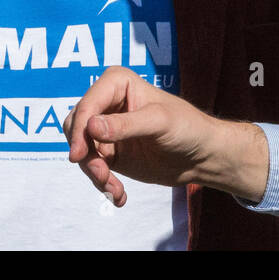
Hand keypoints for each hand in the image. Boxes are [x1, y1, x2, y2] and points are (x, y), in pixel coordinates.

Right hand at [63, 66, 268, 206]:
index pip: (88, 105)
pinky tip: (119, 196)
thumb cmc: (188, 128)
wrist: (202, 155)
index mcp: (117, 83)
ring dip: (95, 173)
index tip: (78, 156)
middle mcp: (107, 103)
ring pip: (82, 150)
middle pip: (76, 127)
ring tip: (115, 189)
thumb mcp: (160, 123)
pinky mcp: (110, 152)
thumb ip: (125, 125)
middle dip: (85, 154)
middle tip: (101, 176)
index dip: (79, 130)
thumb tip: (91, 127)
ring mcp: (106, 129)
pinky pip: (93, 167)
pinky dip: (103, 183)